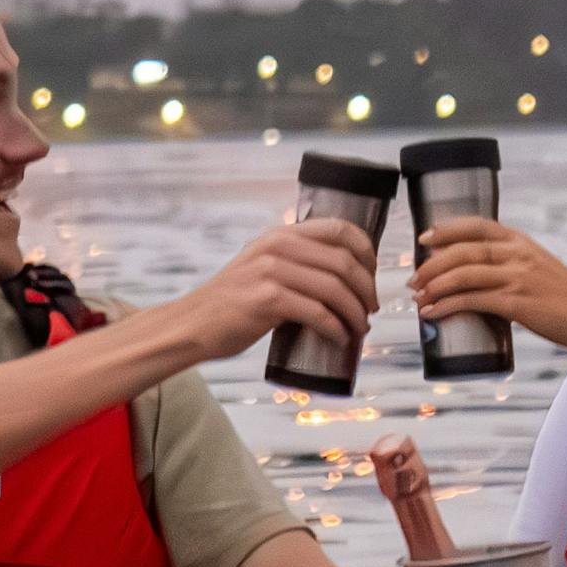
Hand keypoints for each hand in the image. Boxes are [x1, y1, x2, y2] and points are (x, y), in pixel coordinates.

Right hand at [167, 216, 377, 358]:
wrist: (193, 324)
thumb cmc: (233, 303)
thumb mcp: (263, 267)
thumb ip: (294, 263)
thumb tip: (341, 278)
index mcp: (281, 234)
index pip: (339, 228)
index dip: (366, 250)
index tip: (373, 274)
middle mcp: (277, 246)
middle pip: (343, 260)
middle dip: (367, 287)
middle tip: (371, 309)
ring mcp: (271, 271)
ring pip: (334, 288)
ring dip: (356, 312)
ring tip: (361, 327)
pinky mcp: (267, 300)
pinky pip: (317, 313)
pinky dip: (336, 328)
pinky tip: (341, 338)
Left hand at [413, 215, 566, 350]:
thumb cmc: (566, 297)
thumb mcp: (538, 266)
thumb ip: (511, 264)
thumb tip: (475, 276)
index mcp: (521, 241)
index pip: (477, 225)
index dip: (446, 229)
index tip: (425, 238)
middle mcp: (517, 254)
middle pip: (463, 251)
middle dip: (432, 265)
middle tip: (414, 279)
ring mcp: (516, 277)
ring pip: (463, 275)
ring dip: (434, 286)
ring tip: (419, 298)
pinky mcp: (516, 303)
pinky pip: (472, 300)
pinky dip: (447, 306)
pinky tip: (433, 313)